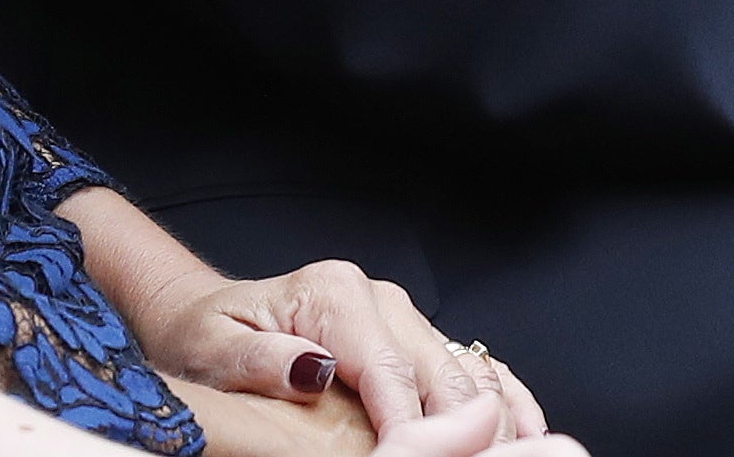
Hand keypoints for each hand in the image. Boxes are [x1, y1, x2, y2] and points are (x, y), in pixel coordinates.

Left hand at [141, 260, 565, 453]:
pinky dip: (505, 398)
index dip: (410, 429)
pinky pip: (474, 365)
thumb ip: (260, 360)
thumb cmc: (207, 337)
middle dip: (463, 432)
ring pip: (468, 372)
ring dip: (494, 420)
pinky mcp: (416, 336)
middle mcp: (380, 296)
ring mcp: (405, 314)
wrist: (209, 317)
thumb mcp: (213, 350)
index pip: (389, 372)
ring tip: (516, 456)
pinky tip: (526, 431)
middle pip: (440, 374)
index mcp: (335, 293)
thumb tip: (313, 369)